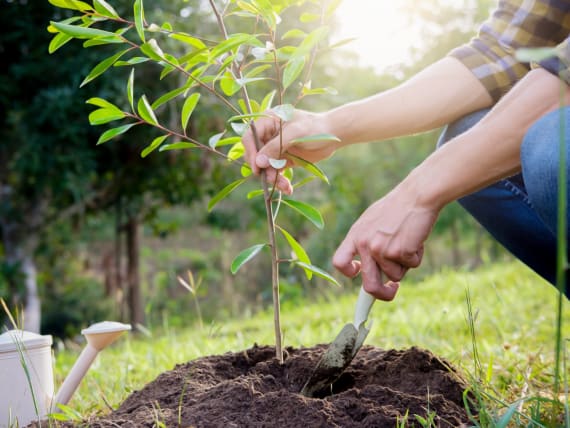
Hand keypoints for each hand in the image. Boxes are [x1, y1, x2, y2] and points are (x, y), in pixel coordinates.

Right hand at [242, 109, 339, 193]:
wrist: (333, 135)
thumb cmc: (315, 128)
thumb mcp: (295, 134)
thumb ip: (275, 147)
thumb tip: (258, 162)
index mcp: (268, 122)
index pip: (250, 137)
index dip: (251, 152)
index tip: (257, 167)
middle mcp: (268, 136)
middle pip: (256, 155)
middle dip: (264, 169)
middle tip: (272, 179)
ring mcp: (275, 149)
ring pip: (265, 167)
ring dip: (273, 178)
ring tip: (285, 186)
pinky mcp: (282, 160)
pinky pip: (275, 172)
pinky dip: (280, 181)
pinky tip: (288, 188)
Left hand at [332, 182, 439, 300]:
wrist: (417, 195)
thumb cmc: (397, 208)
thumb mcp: (372, 221)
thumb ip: (367, 242)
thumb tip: (366, 269)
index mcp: (355, 235)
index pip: (339, 262)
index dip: (348, 272)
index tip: (359, 274)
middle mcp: (365, 245)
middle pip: (369, 285)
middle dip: (382, 294)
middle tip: (392, 290)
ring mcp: (382, 249)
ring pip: (396, 275)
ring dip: (405, 264)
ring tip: (409, 240)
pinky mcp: (401, 252)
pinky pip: (412, 266)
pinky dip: (417, 256)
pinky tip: (417, 238)